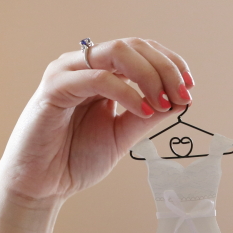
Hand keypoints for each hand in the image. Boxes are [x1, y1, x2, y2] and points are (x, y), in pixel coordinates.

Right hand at [0, 38, 193, 206]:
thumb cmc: (75, 159)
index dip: (170, 63)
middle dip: (165, 68)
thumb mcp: (123, 134)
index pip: (141, 51)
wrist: (42, 186)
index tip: (190, 87)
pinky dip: (127, 92)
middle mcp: (83, 66)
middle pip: (133, 46)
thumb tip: (180, 98)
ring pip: (117, 53)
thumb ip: (147, 115)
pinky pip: (98, 78)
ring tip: (165, 102)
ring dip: (150, 75)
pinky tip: (145, 110)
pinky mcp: (54, 88)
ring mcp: (67, 73)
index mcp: (100, 73)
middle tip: (183, 95)